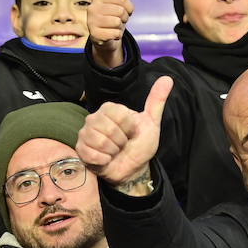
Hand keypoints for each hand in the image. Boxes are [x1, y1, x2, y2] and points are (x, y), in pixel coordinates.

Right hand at [77, 75, 171, 189]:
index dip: (129, 127)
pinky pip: (92, 154)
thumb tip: (167, 78)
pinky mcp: (81, 150)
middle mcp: (94, 118)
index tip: (131, 132)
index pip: (119, 114)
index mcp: (109, 109)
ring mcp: (85, 134)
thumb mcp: (151, 123)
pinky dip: (104, 160)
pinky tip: (106, 159)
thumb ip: (156, 101)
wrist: (133, 168)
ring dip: (113, 151)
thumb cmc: (140, 145)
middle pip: (110, 128)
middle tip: (123, 144)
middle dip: (121, 141)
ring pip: (101, 142)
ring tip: (114, 151)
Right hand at [87, 0, 132, 68]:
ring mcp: (91, 22)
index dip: (128, 7)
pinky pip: (115, 33)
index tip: (124, 10)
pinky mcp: (94, 35)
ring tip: (113, 26)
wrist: (106, 36)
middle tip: (118, 20)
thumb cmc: (112, 15)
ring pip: (117, 22)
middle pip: (120, 11)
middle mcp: (92, 8)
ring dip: (120, 27)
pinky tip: (111, 34)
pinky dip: (117, 35)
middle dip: (124, 18)